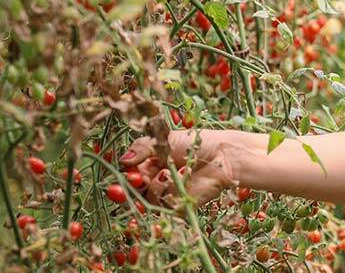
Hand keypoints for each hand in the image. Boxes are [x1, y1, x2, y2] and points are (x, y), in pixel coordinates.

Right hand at [119, 130, 242, 207]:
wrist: (223, 156)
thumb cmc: (196, 143)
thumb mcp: (165, 139)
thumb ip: (142, 149)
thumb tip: (122, 161)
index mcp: (150, 162)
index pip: (129, 172)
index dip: (125, 173)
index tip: (126, 169)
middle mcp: (155, 179)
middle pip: (132, 190)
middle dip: (131, 186)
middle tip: (138, 179)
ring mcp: (166, 194)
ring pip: (147, 197)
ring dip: (155, 185)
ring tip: (168, 173)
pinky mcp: (177, 206)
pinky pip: (164, 205)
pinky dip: (169, 191)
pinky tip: (180, 178)